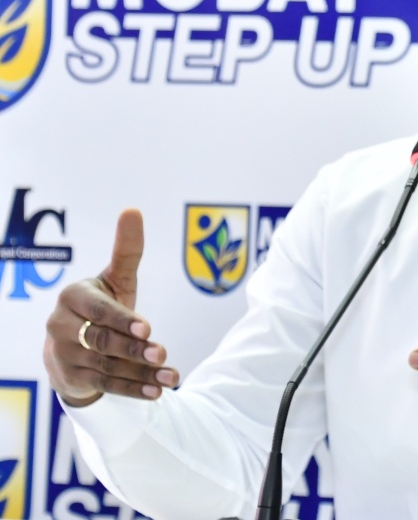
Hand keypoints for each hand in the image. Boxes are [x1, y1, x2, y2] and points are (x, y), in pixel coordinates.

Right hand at [43, 210, 178, 406]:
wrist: (72, 346)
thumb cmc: (101, 305)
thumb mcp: (114, 279)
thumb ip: (126, 250)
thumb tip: (133, 209)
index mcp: (72, 297)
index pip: (98, 309)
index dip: (122, 319)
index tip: (148, 326)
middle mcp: (61, 326)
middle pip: (103, 340)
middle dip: (135, 348)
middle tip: (163, 353)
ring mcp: (63, 354)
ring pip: (108, 365)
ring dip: (142, 373)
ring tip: (172, 376)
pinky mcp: (71, 378)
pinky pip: (105, 384)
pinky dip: (133, 389)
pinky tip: (157, 391)